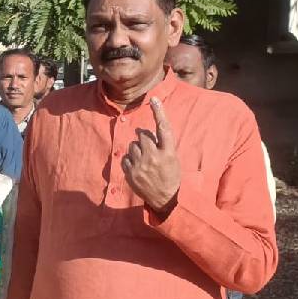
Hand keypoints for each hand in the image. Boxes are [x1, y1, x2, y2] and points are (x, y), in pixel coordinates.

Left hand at [120, 97, 180, 213]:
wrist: (165, 199)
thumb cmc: (170, 176)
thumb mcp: (172, 159)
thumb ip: (162, 145)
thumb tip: (147, 133)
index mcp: (168, 152)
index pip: (163, 128)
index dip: (159, 112)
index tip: (154, 99)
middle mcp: (154, 157)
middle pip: (142, 135)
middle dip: (143, 139)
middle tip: (149, 149)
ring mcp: (141, 165)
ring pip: (132, 145)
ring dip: (136, 149)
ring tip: (144, 161)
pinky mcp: (131, 173)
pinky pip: (125, 157)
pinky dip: (129, 160)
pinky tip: (137, 167)